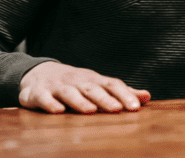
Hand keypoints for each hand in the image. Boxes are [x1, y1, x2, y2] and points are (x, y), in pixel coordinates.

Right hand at [19, 61, 150, 113]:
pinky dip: (50, 104)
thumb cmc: (75, 83)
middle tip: (118, 109)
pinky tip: (58, 111)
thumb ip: (120, 92)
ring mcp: (57, 86)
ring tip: (90, 111)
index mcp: (93, 80)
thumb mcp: (97, 85)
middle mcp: (77, 81)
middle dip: (105, 99)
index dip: (123, 95)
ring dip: (79, 101)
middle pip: (92, 89)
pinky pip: (44, 98)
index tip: (136, 107)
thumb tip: (146, 96)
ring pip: (69, 93)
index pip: (111, 84)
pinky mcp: (38, 93)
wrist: (38, 73)